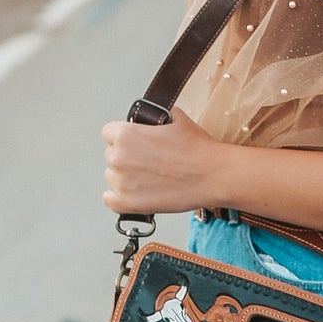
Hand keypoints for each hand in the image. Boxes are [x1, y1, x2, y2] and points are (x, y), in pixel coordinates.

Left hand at [101, 107, 226, 216]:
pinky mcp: (128, 203)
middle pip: (111, 156)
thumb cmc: (197, 149)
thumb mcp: (176, 118)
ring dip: (126, 178)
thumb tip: (150, 120)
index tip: (137, 144)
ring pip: (113, 178)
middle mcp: (118, 157)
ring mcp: (121, 182)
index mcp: (125, 134)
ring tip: (152, 178)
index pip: (109, 133)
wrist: (213, 175)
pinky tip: (136, 193)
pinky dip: (119, 199)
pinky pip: (110, 200)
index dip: (125, 138)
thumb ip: (154, 118)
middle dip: (128, 158)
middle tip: (151, 162)